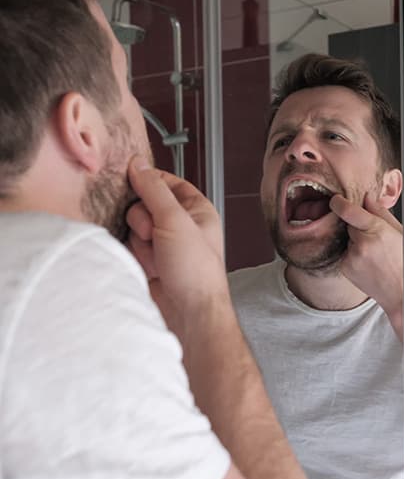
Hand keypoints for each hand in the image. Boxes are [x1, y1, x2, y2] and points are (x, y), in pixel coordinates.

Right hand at [125, 155, 229, 335]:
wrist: (188, 313)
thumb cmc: (195, 269)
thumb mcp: (175, 220)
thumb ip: (154, 190)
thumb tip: (138, 165)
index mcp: (197, 210)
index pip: (169, 183)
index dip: (150, 181)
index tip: (132, 179)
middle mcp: (181, 225)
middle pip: (145, 204)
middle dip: (144, 219)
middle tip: (154, 234)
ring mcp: (165, 244)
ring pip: (135, 226)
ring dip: (141, 241)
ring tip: (156, 258)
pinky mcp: (151, 261)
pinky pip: (132, 246)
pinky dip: (136, 255)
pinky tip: (148, 267)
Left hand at [329, 193, 403, 316]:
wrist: (403, 295)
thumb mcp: (401, 233)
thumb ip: (381, 213)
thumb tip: (367, 197)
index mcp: (377, 231)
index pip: (348, 211)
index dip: (339, 202)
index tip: (336, 199)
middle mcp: (361, 244)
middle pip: (349, 224)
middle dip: (358, 226)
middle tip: (375, 236)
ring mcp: (351, 258)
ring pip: (348, 239)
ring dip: (356, 241)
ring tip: (375, 254)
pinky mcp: (345, 268)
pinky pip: (346, 252)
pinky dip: (354, 254)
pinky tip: (369, 263)